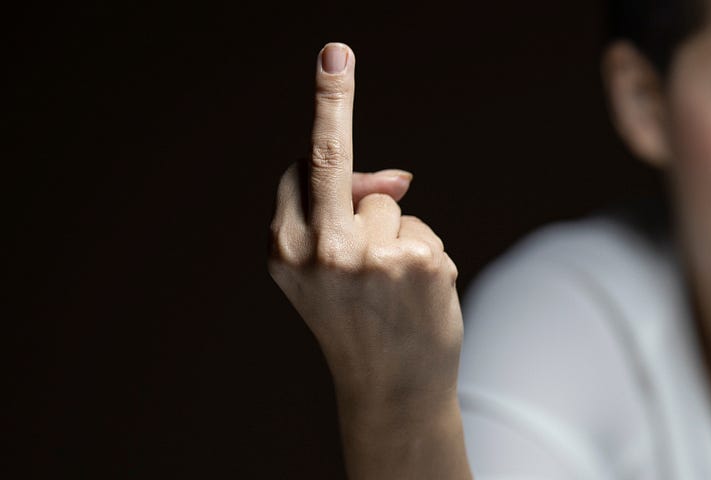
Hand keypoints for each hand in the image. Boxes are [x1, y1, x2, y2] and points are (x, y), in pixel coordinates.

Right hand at [268, 43, 461, 406]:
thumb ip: (343, 218)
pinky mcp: (416, 262)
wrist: (391, 389)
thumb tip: (398, 179)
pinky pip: (422, 231)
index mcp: (284, 248)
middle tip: (334, 51)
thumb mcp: (328, 271)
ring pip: (390, 207)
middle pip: (331, 159)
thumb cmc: (359, 323)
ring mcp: (369, 257)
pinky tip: (415, 295)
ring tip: (391, 288)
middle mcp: (319, 251)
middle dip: (331, 100)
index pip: (300, 166)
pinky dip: (426, 255)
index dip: (323, 113)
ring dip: (398, 236)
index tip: (332, 62)